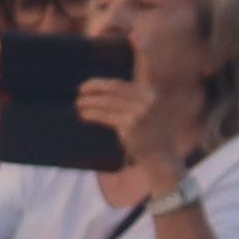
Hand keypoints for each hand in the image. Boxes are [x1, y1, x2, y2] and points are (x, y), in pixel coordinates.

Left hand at [75, 74, 184, 194]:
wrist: (160, 155)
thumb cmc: (148, 134)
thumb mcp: (145, 110)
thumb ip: (130, 99)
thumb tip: (101, 91)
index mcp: (150, 93)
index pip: (120, 84)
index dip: (100, 83)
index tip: (87, 86)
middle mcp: (148, 99)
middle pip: (113, 88)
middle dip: (94, 88)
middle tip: (79, 92)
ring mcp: (141, 111)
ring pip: (108, 102)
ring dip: (90, 102)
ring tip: (78, 104)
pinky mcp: (132, 123)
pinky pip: (106, 115)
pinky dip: (92, 113)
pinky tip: (84, 115)